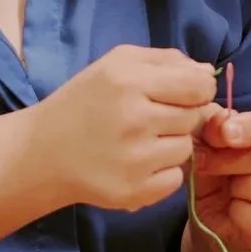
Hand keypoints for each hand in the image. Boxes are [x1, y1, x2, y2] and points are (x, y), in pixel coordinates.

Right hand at [35, 45, 215, 212]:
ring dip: (171, 144)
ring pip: (186, 149)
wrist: (43, 153)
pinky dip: (162, 173)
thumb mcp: (118, 62)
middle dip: (180, 116)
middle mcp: (134, 119)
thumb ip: (166, 60)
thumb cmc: (85, 101)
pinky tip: (137, 164)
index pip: (198, 86)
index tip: (185, 94)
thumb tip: (207, 72)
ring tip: (140, 141)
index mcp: (130, 81)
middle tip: (152, 119)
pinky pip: (175, 179)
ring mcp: (134, 159)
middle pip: (194, 117)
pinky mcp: (133, 192)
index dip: (198, 90)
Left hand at [184, 106, 250, 251]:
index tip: (222, 133)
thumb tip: (220, 122)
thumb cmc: (226, 164)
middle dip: (227, 159)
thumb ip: (216, 124)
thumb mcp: (215, 138)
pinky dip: (237, 214)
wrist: (224, 212)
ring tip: (230, 187)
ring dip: (237, 186)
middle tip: (203, 162)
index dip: (249, 126)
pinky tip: (237, 209)